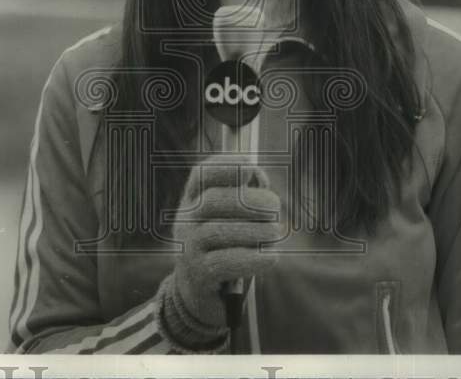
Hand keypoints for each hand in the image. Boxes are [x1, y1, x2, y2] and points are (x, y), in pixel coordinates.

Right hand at [156, 154, 281, 350]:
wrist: (200, 295)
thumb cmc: (224, 248)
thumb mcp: (232, 220)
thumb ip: (246, 197)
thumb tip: (259, 180)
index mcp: (193, 200)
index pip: (202, 174)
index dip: (226, 166)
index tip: (251, 168)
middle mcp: (185, 220)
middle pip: (213, 200)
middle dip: (250, 200)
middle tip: (275, 207)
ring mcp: (187, 248)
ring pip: (218, 231)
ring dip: (255, 230)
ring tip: (276, 233)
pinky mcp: (198, 275)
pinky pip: (225, 262)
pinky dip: (253, 259)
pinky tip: (272, 258)